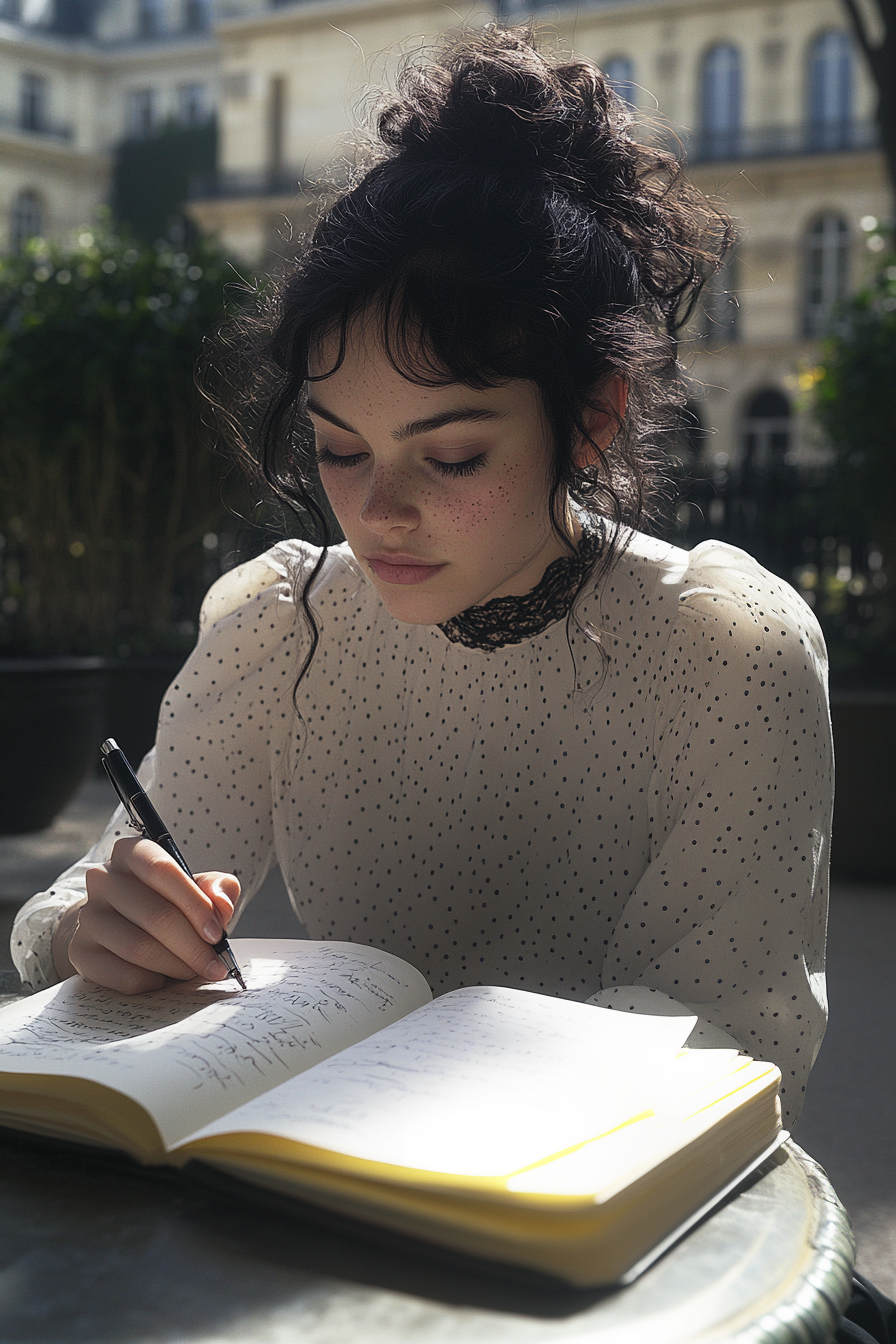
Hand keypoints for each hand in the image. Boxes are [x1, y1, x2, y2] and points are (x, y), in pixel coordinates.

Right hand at [52, 836, 240, 993]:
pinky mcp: (80, 951)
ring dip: (176, 966)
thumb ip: (217, 889)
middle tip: (214, 965)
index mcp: (131, 852)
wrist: (122, 928)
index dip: (194, 904)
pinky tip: (163, 978)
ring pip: (139, 947)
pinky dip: (152, 981)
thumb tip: (221, 903)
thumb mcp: (197, 889)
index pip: (162, 870)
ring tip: (193, 971)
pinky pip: (123, 974)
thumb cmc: (168, 903)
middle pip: (155, 914)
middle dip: (193, 946)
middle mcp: (103, 878)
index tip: (217, 934)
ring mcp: (88, 916)